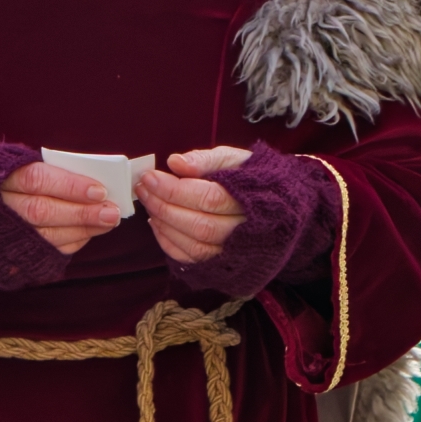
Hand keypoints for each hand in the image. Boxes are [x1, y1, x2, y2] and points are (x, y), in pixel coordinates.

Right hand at [0, 158, 123, 255]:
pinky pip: (46, 250)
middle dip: (81, 213)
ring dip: (81, 229)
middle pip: (42, 211)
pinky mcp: (13, 250)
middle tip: (111, 212)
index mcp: (1, 175)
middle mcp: (0, 205)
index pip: (37, 179)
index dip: (69, 186)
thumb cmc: (9, 178)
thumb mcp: (21, 162)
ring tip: (108, 222)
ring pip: (45, 235)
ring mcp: (4, 230)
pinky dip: (71, 242)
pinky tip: (89, 232)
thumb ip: (53, 168)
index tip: (99, 190)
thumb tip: (93, 176)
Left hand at [139, 146, 251, 266]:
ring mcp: (235, 251)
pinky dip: (170, 244)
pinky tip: (158, 225)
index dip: (175, 189)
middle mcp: (245, 231)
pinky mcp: (223, 263)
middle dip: (165, 207)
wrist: (277, 207)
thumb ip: (205, 160)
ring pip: (196, 246)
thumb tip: (175, 163)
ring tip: (149, 204)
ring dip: (165, 225)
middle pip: (200, 225)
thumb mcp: (234, 159)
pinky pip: (193, 260)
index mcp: (252, 201)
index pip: (209, 198)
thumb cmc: (251, 179)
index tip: (150, 177)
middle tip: (143, 189)